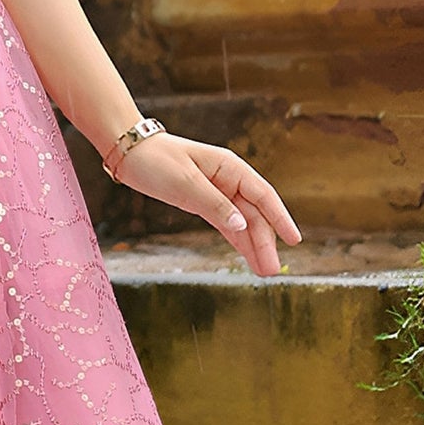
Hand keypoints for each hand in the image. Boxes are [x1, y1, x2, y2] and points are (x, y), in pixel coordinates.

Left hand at [110, 130, 301, 277]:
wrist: (130, 153)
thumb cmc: (157, 161)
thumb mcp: (185, 183)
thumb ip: (214, 204)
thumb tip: (242, 226)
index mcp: (230, 168)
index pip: (263, 196)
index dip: (280, 218)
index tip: (294, 240)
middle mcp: (229, 180)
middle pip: (254, 214)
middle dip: (265, 242)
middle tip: (272, 270)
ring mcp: (218, 193)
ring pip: (242, 223)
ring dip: (253, 246)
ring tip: (264, 271)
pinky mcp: (204, 203)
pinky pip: (227, 224)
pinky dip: (237, 240)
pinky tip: (248, 257)